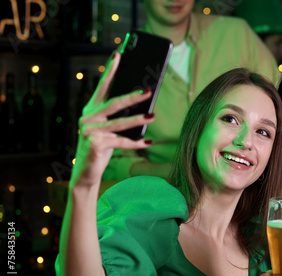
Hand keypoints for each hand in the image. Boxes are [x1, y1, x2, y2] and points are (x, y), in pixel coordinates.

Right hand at [72, 52, 155, 186]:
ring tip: (153, 116)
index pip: (102, 87)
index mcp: (91, 109)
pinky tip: (148, 142)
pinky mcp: (95, 144)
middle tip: (149, 91)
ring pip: (118, 123)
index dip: (110, 70)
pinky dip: (136, 143)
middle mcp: (88, 117)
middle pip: (113, 103)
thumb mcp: (109, 130)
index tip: (118, 54)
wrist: (85, 172)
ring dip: (137, 120)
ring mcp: (89, 130)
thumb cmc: (101, 147)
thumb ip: (119, 118)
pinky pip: (120, 142)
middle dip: (132, 97)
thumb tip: (145, 108)